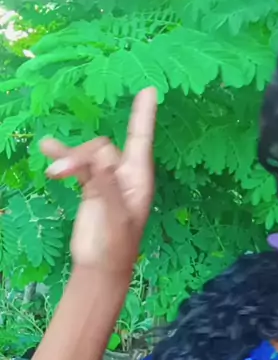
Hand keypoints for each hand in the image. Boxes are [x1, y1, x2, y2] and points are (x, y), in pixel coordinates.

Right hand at [41, 87, 156, 274]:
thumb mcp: (114, 216)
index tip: (148, 90)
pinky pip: (76, 165)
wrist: (99, 268)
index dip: (143, 115)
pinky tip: (47, 148)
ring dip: (69, 160)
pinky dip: (63, 159)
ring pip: (88, 156)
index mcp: (139, 179)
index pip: (142, 140)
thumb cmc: (115, 246)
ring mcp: (107, 180)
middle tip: (62, 173)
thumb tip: (101, 154)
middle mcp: (125, 175)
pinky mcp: (91, 187)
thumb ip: (107, 184)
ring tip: (52, 172)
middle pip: (103, 147)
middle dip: (83, 155)